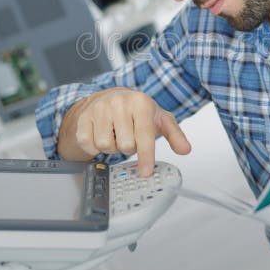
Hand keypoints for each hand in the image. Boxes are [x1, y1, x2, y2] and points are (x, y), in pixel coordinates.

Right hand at [66, 87, 190, 175]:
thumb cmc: (136, 111)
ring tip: (116, 135)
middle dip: (129, 148)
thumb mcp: (160, 119)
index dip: (146, 156)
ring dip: (112, 147)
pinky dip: (95, 147)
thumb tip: (185, 149)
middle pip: (125, 145)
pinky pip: (88, 144)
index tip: (146, 172)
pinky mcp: (83, 117)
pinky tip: (102, 135)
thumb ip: (174, 135)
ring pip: (106, 146)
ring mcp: (99, 108)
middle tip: (129, 138)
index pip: (144, 134)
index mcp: (141, 102)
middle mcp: (119, 102)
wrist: (110, 97)